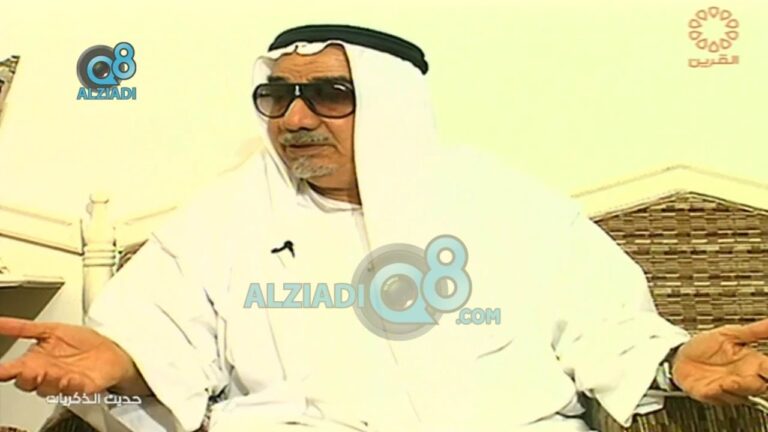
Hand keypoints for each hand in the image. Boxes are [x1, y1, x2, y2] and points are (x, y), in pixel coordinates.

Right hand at [0, 317, 142, 396]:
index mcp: (35, 361)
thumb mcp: (51, 329)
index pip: (12, 370)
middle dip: (25, 377)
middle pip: (26, 383)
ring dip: (46, 380)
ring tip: (47, 371)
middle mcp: (46, 374)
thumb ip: (22, 328)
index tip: (1, 370)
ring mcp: (62, 382)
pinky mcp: (81, 387)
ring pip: (46, 388)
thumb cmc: (82, 342)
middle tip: (27, 368)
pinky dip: (69, 385)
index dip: (4, 371)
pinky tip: (69, 377)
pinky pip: (72, 389)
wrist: (112, 350)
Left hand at [672, 318, 767, 404]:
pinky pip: (722, 398)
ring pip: (744, 394)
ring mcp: (729, 389)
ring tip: (733, 380)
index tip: (766, 366)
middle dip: (758, 383)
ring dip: (740, 388)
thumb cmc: (705, 346)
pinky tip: (719, 384)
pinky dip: (722, 392)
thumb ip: (754, 331)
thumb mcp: (730, 334)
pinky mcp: (713, 395)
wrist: (679, 355)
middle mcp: (744, 378)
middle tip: (753, 374)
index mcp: (752, 363)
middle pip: (761, 386)